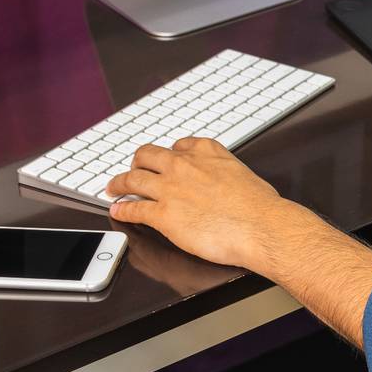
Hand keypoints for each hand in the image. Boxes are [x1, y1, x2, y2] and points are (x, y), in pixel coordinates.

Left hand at [106, 138, 300, 273]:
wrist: (258, 225)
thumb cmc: (258, 205)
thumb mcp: (241, 173)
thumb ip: (225, 172)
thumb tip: (227, 184)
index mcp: (205, 152)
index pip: (177, 146)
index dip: (167, 155)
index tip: (164, 160)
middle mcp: (183, 165)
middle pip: (147, 156)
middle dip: (137, 162)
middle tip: (133, 169)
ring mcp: (170, 188)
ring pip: (133, 178)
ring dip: (119, 182)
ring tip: (113, 187)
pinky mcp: (162, 214)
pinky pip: (133, 208)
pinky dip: (122, 209)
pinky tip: (118, 210)